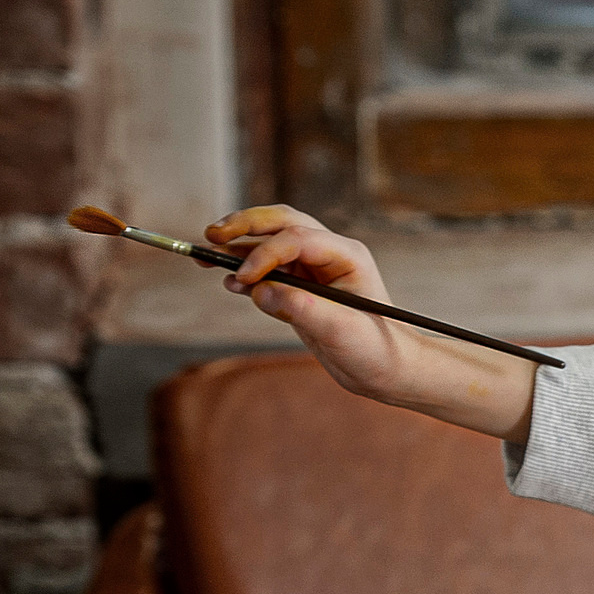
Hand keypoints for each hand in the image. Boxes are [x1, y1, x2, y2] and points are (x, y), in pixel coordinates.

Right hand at [205, 206, 536, 440]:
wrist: (387, 370)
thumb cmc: (375, 348)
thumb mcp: (341, 331)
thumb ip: (301, 308)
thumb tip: (259, 291)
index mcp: (347, 256)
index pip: (298, 239)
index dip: (266, 253)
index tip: (243, 278)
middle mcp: (329, 255)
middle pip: (282, 223)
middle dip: (245, 225)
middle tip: (211, 234)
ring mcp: (314, 270)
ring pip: (270, 244)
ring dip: (238, 247)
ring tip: (207, 257)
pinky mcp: (300, 289)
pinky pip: (268, 271)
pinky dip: (246, 273)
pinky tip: (229, 283)